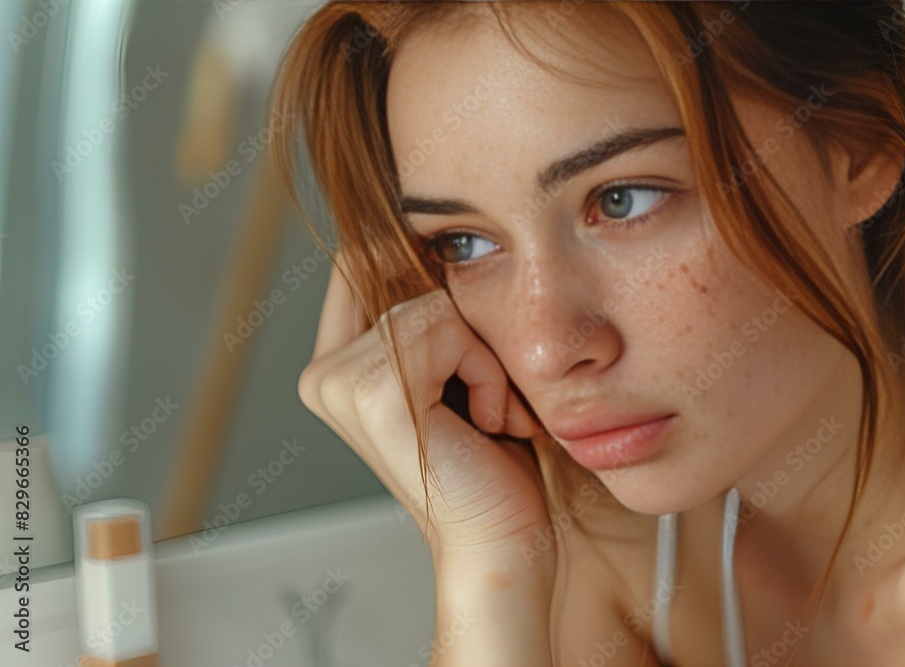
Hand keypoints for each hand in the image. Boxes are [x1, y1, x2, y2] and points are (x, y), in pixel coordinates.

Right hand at [297, 252, 554, 565]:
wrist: (500, 542)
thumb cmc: (489, 466)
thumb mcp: (455, 372)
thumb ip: (430, 313)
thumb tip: (439, 238)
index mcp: (336, 365)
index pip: (363, 259)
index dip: (417, 259)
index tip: (467, 308)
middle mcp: (326, 372)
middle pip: (403, 272)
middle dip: (465, 325)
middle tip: (486, 393)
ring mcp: (340, 382)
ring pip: (433, 303)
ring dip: (484, 356)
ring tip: (490, 413)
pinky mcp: (373, 394)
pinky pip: (447, 330)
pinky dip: (486, 371)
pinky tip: (487, 421)